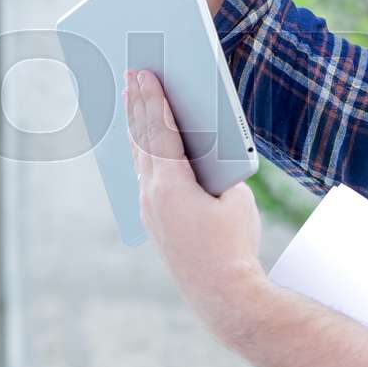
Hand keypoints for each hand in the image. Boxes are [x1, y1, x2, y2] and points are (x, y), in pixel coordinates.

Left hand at [125, 69, 265, 345]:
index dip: (153, 98)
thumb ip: (217, 171)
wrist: (224, 294)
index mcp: (172, 183)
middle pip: (142, 139)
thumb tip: (203, 155)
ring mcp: (149, 210)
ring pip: (139, 158)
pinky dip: (144, 154)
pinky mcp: (154, 223)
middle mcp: (152, 195)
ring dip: (137, 128)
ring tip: (133, 100)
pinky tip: (144, 143)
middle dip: (138, 105)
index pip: (160, 129)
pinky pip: (144, 178)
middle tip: (131, 75)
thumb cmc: (236, 243)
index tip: (143, 72)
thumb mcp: (236, 197)